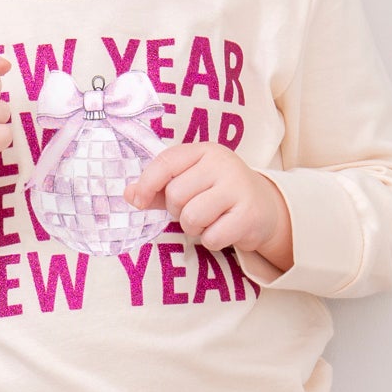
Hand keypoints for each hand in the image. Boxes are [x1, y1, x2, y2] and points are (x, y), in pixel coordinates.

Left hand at [124, 142, 293, 267]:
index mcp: (204, 151)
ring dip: (194, 228)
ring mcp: (238, 187)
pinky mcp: (249, 214)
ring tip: (208, 221)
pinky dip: (212, 240)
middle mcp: (223, 163)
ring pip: (192, 217)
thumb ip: (157, 189)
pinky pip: (212, 236)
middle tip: (195, 210)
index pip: (166, 162)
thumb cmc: (217, 194)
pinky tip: (224, 229)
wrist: (263, 207)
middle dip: (178, 211)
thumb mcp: (188, 184)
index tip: (137, 200)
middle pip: (176, 194)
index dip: (147, 183)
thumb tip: (128, 194)